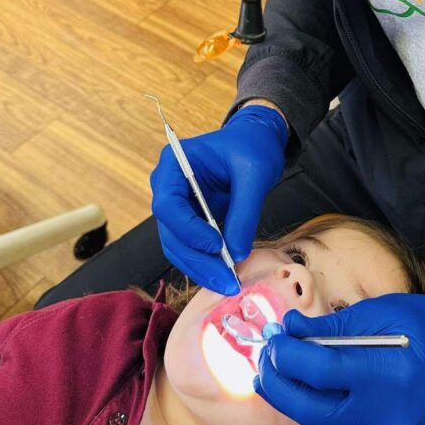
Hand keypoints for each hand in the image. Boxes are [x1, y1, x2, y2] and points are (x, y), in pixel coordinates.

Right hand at [150, 104, 287, 293]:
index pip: (168, 205)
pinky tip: (226, 275)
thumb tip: (237, 253)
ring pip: (178, 247)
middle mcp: (168, 187)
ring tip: (228, 283)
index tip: (217, 245)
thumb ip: (244, 212)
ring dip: (201, 268)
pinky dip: (207, 263)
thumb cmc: (252, 147)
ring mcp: (178, 206)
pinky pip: (192, 248)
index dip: (189, 230)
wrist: (256, 141)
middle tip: (225, 280)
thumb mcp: (255, 173)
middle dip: (196, 260)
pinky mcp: (191, 221)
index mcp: (174, 164)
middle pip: (171, 232)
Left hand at [254, 294, 424, 424]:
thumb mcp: (378, 311)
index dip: (288, 355)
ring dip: (291, 396)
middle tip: (264, 359)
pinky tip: (303, 387)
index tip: (273, 337)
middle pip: (312, 407)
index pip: (321, 371)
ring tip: (275, 370)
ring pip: (319, 422)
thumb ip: (331, 326)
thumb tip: (290, 328)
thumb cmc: (424, 324)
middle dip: (279, 383)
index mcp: (388, 372)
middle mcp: (385, 411)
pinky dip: (315, 407)